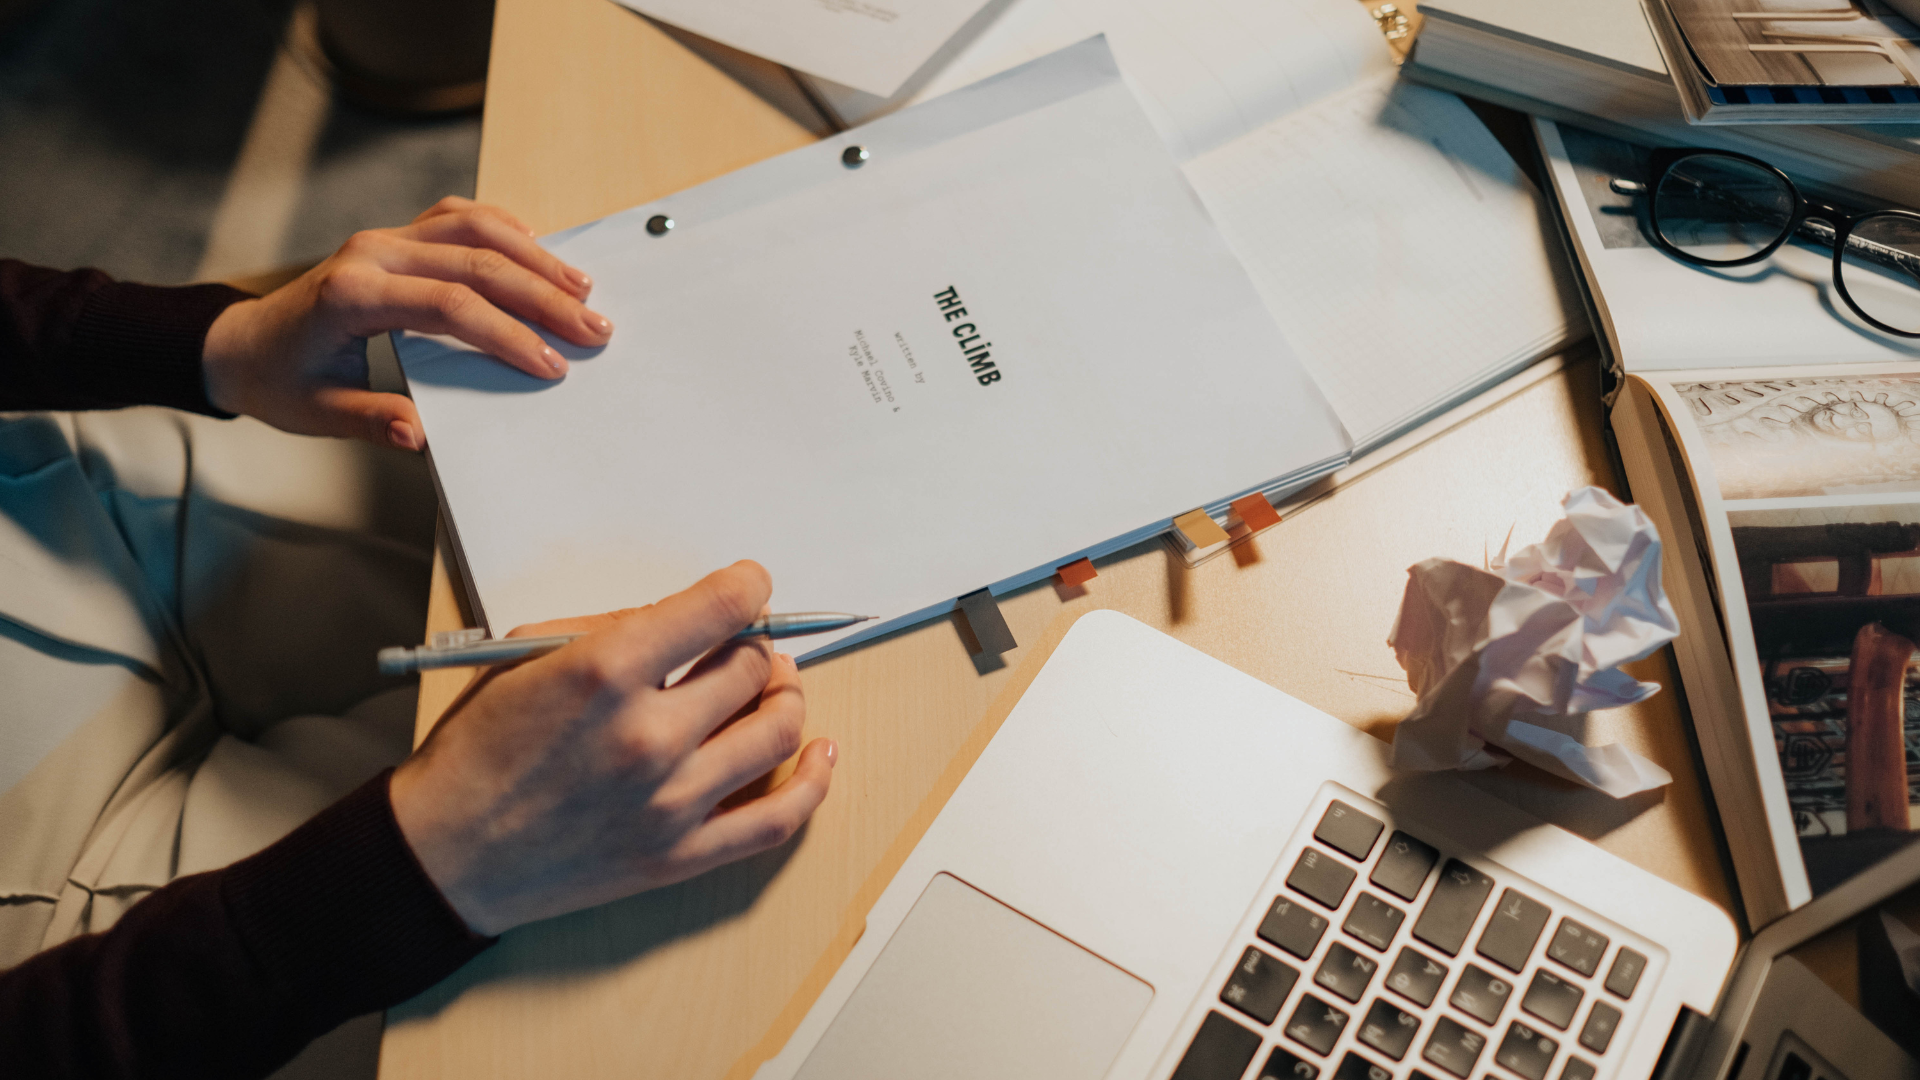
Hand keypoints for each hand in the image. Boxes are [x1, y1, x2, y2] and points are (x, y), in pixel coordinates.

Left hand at [201, 197, 611, 450]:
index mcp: (353, 295)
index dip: (506, 334)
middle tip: (592, 327)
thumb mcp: (318, 413)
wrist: (242, 344)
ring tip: (580, 287)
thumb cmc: (281, 380)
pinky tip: (536, 245)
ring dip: (533, 256)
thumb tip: (421, 436)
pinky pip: (456, 217)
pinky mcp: (394, 237)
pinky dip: (502, 226)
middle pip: (475, 262)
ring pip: (473, 228)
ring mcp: (384, 238)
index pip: (449, 305)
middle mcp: (371, 253)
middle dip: (542, 295)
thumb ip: (372, 419)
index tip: (550, 364)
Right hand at [388, 561, 836, 935]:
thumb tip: (686, 617)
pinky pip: (776, 819)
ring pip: (776, 734)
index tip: (751, 587)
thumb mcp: (525, 657)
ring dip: (787, 698)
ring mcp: (670, 802)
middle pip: (751, 669)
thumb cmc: (476, 750)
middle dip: (757, 647)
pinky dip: (813, 783)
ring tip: (776, 688)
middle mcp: (647, 737)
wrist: (445, 854)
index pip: (719, 609)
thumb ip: (612, 628)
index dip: (748, 588)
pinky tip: (822, 753)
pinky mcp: (680, 855)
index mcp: (605, 674)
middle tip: (750, 645)